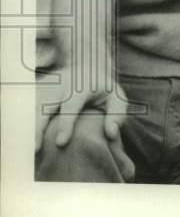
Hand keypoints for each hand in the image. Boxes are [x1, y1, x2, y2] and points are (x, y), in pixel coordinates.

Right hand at [35, 65, 135, 180]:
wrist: (86, 67)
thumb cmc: (103, 89)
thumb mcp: (116, 97)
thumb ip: (117, 115)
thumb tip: (111, 134)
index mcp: (83, 85)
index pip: (71, 104)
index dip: (66, 124)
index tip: (61, 143)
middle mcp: (61, 84)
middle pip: (45, 105)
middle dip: (39, 127)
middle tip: (37, 149)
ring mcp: (47, 86)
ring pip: (32, 106)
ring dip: (29, 126)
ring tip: (30, 148)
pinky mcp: (37, 89)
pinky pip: (27, 105)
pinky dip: (25, 121)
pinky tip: (26, 137)